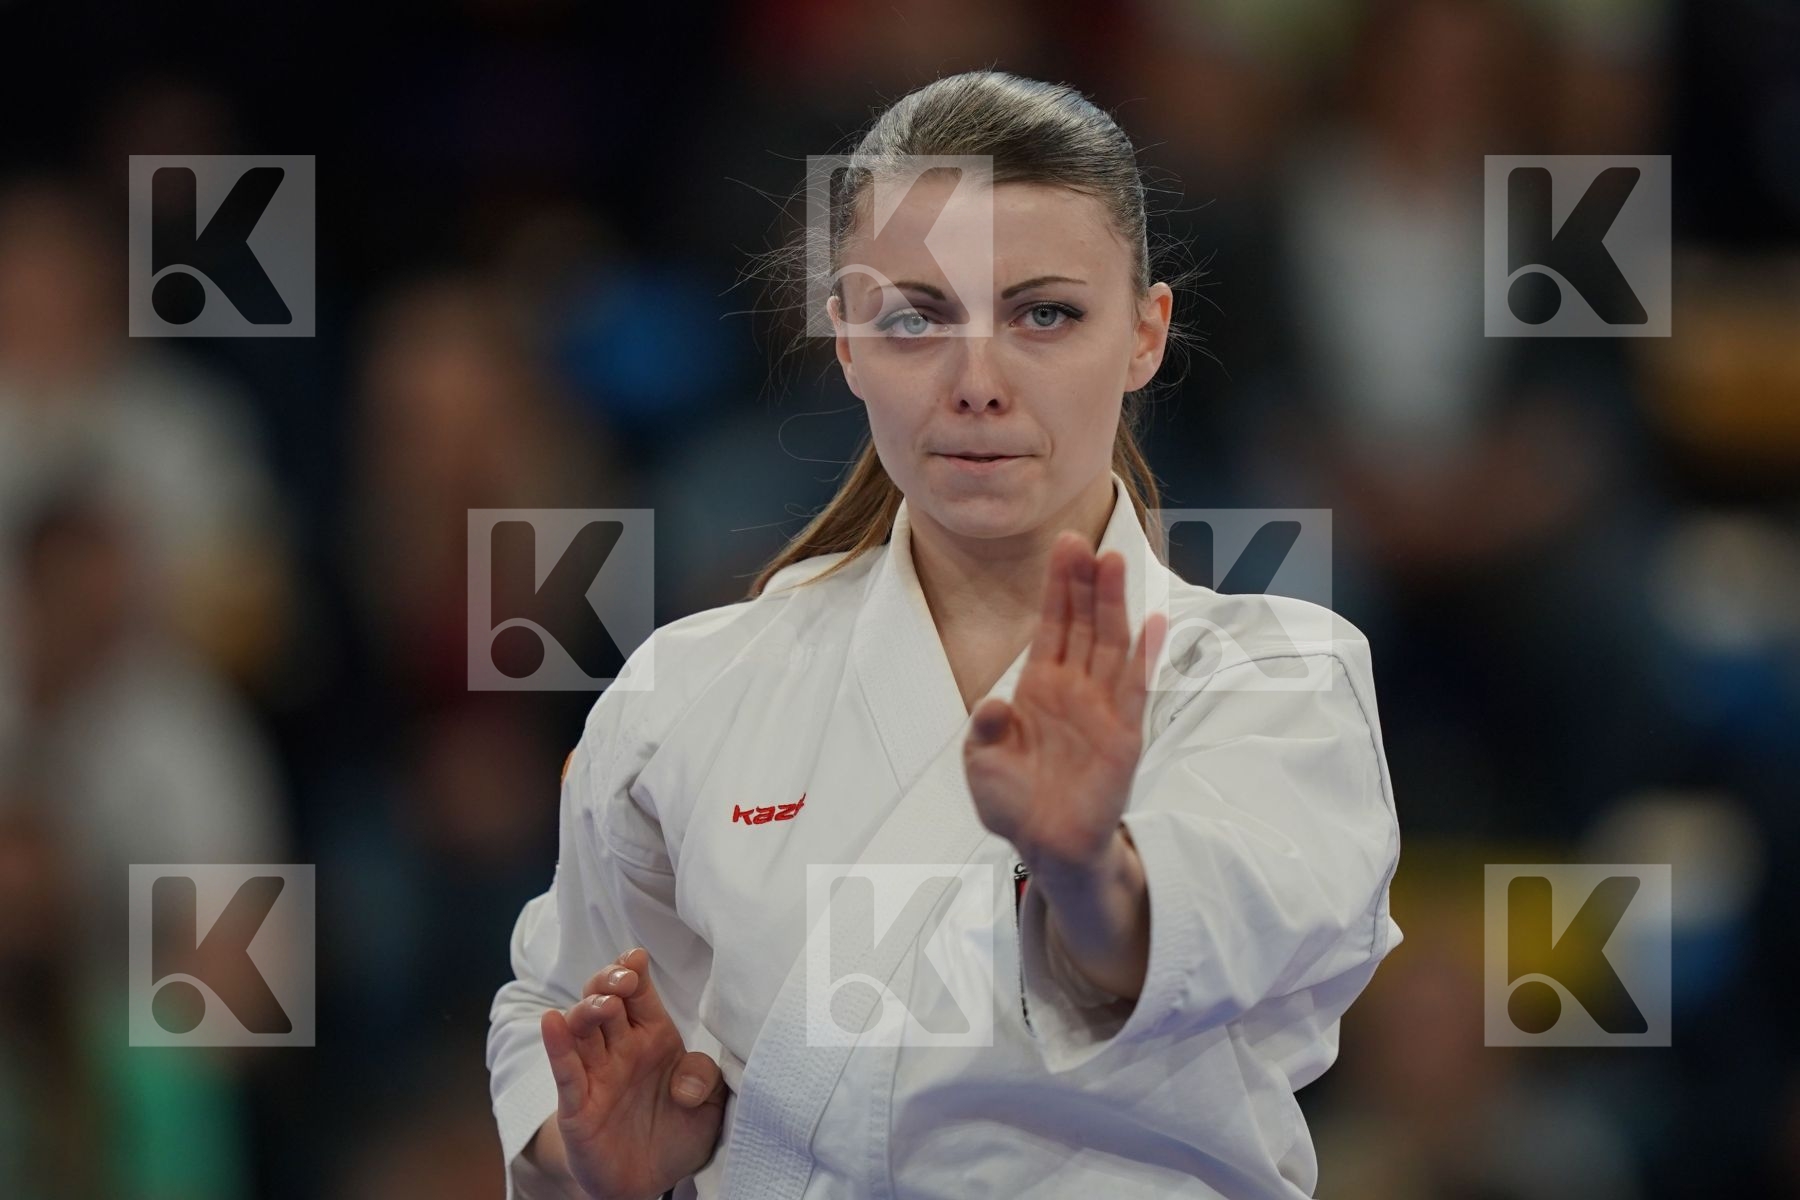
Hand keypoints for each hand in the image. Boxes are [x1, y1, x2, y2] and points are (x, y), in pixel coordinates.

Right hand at [538, 947, 726, 1199]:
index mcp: (653, 1037)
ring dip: (588, 1010)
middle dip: (609, 981)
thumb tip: (686, 1082)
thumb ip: (704, 1080)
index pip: (638, 993)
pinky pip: (564, 1071)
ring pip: (581, 1029)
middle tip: (623, 979)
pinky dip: (557, 1046)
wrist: (651, 1182)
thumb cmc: (677, 1132)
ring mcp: (596, 1074)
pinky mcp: (577, 1105)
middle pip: (605, 1000)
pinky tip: (551, 1022)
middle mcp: (620, 1049)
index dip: (633, 970)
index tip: (636, 957)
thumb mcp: (709, 1106)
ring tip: (603, 1003)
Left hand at [963, 531, 1167, 871]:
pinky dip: (1145, 657)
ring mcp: (1101, 708)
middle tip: (1083, 539)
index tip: (1063, 545)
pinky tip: (1154, 622)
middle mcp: (1074, 688)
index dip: (1059, 585)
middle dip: (1084, 581)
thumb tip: (994, 704)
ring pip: (1111, 645)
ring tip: (1113, 562)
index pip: (1053, 624)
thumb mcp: (982, 762)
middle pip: (1084, 623)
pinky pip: (1135, 690)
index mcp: (1039, 686)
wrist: (1046, 846)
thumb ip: (986, 731)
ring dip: (1113, 604)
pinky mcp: (1123, 736)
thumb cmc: (1014, 801)